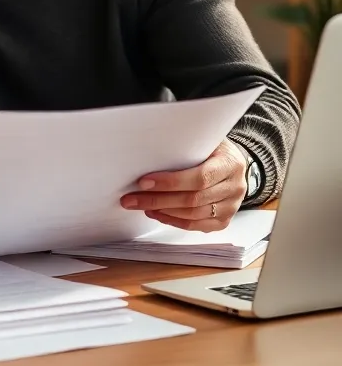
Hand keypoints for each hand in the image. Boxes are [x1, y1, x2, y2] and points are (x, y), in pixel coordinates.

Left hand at [119, 139, 247, 230]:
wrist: (232, 162)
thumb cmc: (212, 148)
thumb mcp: (204, 139)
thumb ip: (185, 144)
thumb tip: (148, 147)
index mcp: (230, 163)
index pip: (199, 178)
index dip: (170, 182)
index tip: (144, 182)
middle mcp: (234, 187)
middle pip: (193, 199)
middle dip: (158, 200)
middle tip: (131, 198)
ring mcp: (231, 206)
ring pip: (193, 215)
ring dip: (163, 211)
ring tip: (141, 205)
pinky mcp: (224, 220)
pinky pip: (197, 226)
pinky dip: (174, 221)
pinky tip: (157, 214)